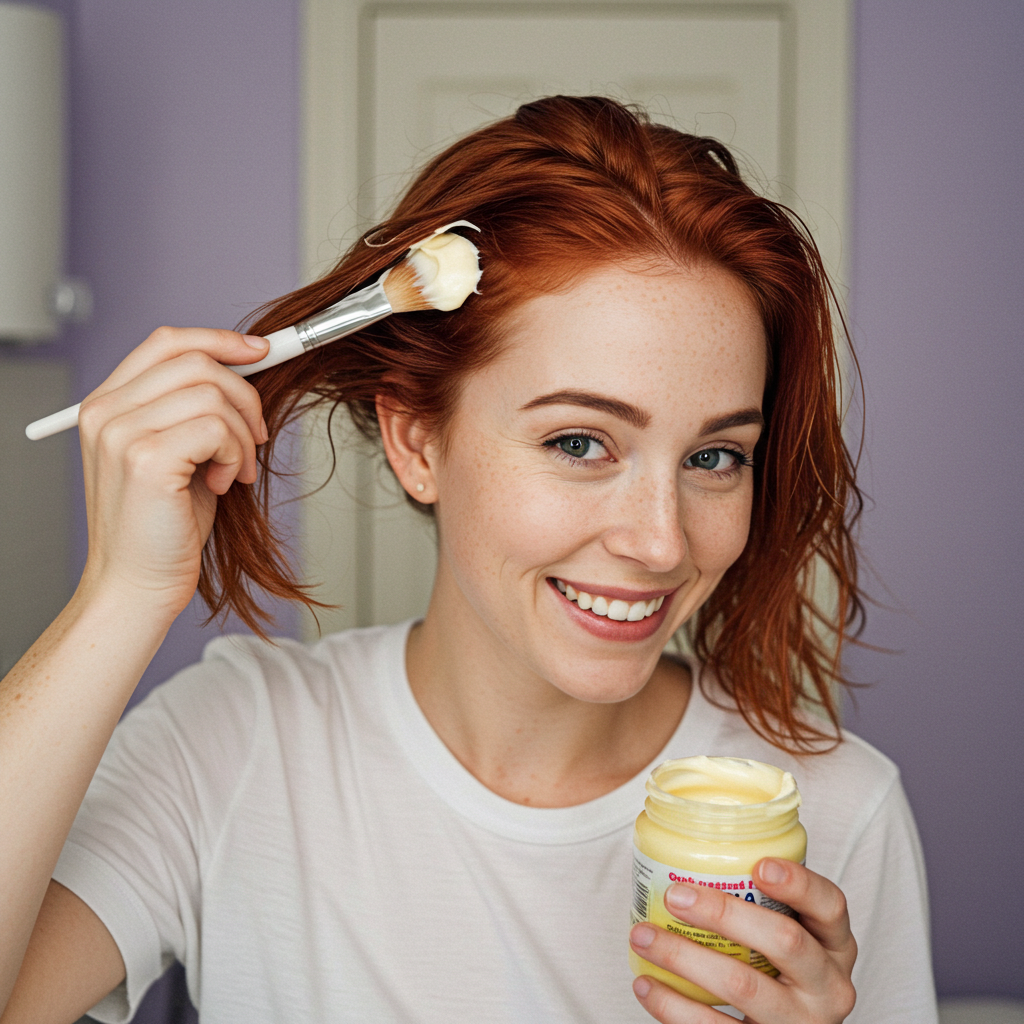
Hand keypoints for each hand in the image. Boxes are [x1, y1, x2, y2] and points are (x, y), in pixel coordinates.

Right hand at [77, 327, 269, 616]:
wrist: (137, 585)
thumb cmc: (162, 527)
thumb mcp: (179, 454)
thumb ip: (195, 411)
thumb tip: (246, 370)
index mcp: (108, 405)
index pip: (167, 342)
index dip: (219, 340)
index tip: (261, 352)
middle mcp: (107, 412)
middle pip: (196, 361)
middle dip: (245, 396)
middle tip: (257, 437)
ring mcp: (122, 433)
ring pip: (213, 394)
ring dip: (243, 435)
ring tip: (234, 470)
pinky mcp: (147, 459)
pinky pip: (217, 427)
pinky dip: (236, 453)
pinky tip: (222, 483)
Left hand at [629, 859, 856, 1022]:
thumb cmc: (780, 972)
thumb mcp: (793, 936)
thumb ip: (763, 901)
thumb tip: (691, 849)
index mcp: (835, 946)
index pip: (830, 906)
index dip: (798, 884)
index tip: (759, 865)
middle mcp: (827, 987)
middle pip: (785, 941)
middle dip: (725, 913)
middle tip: (674, 895)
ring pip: (742, 986)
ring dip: (683, 957)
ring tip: (642, 936)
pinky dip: (673, 1005)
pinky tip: (645, 984)